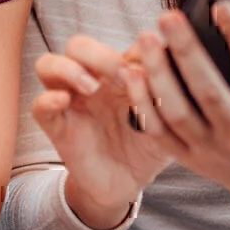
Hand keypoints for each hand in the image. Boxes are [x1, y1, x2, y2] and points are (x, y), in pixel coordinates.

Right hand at [31, 35, 175, 229]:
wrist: (127, 184)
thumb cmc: (146, 146)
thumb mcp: (165, 120)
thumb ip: (172, 95)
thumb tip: (188, 66)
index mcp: (118, 74)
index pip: (118, 45)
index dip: (138, 50)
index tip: (156, 67)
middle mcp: (91, 80)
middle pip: (78, 46)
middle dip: (99, 55)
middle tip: (123, 74)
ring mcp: (70, 101)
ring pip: (49, 64)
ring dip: (69, 69)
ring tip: (91, 86)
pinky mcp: (57, 126)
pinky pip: (40, 106)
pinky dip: (48, 99)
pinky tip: (64, 101)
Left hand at [132, 1, 229, 219]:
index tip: (223, 5)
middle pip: (208, 89)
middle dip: (187, 51)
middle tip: (168, 17)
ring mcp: (209, 146)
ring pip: (177, 111)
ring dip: (158, 75)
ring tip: (146, 40)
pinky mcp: (187, 156)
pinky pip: (159, 130)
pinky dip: (143, 103)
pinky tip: (131, 74)